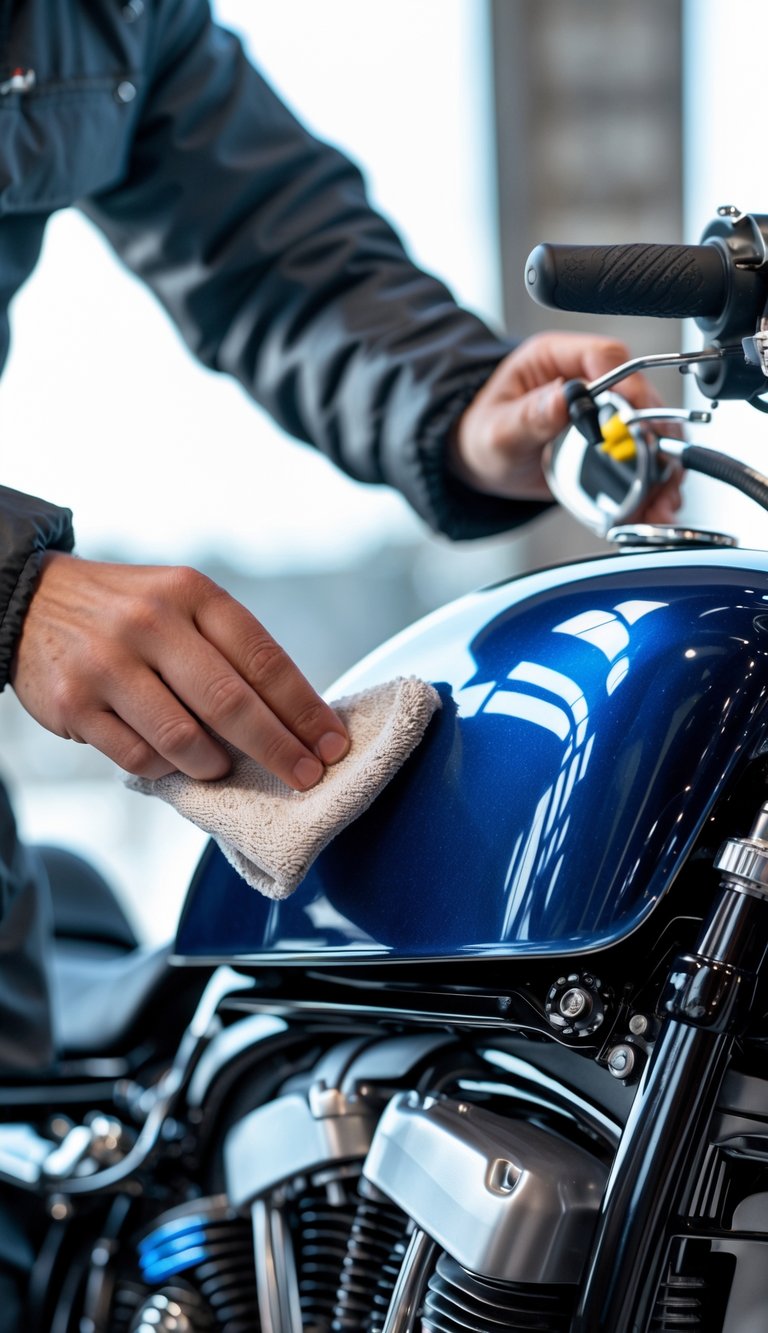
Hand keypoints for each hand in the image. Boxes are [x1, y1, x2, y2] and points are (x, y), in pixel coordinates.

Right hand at [10, 554, 349, 785]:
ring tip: (224, 768)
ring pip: (184, 738)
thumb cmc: (128, 611)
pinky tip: (172, 761)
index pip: (263, 658)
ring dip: (216, 765)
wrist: (30, 601)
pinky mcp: (75, 703)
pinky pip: (138, 757)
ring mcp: (109, 663)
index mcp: (192, 594)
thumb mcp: (182, 603)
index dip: (304, 708)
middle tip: (306, 776)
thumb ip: (230, 650)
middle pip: (232, 703)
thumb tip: (293, 719)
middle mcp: (151, 622)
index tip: (331, 743)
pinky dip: (166, 768)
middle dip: (279, 748)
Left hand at [449, 332, 682, 523]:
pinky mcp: (605, 437)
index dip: (633, 385)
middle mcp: (582, 378)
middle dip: (657, 435)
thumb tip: (565, 398)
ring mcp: (599, 408)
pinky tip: (655, 503)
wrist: (476, 463)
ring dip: (662, 464)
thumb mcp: (499, 430)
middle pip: (639, 394)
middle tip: (664, 469)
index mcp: (554, 359)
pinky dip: (651, 480)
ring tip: (663, 499)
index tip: (645, 419)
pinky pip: (638, 454)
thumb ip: (531, 416)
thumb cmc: (480, 435)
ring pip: (647, 427)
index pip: (606, 357)